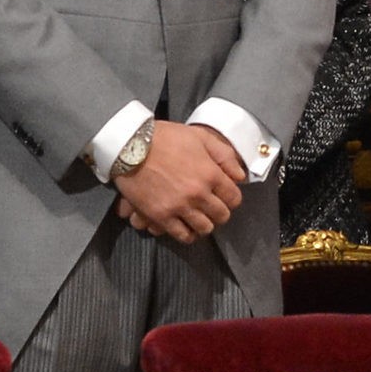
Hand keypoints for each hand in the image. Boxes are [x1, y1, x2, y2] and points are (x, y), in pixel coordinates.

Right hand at [113, 121, 245, 243]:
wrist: (130, 145)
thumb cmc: (165, 137)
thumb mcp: (200, 137)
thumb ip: (224, 155)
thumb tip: (240, 176)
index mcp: (210, 173)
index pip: (234, 198)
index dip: (231, 198)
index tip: (225, 196)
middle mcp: (198, 193)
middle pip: (221, 216)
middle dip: (220, 212)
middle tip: (212, 208)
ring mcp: (179, 207)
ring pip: (204, 228)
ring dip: (205, 224)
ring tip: (199, 218)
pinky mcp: (160, 216)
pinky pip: (182, 235)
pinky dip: (187, 234)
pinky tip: (186, 226)